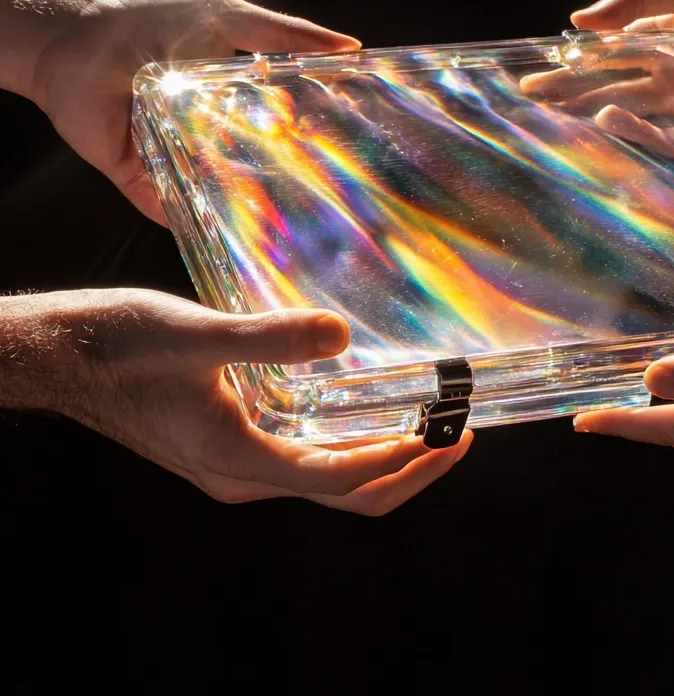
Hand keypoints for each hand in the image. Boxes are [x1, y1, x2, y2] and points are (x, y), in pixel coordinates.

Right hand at [1, 288, 470, 512]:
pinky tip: (364, 412)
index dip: (405, 460)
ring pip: (327, 480)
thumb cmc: (119, 345)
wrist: (62, 357)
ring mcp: (235, 465)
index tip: (451, 436)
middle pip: (346, 493)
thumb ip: (270, 338)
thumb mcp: (199, 333)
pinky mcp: (228, 446)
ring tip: (427, 424)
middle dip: (409, 470)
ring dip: (382, 459)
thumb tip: (341, 336)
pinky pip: (304, 461)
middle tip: (458, 436)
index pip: (343, 478)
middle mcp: (242, 475)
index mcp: (238, 459)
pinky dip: (347, 445)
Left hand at [28, 0, 359, 224]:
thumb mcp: (229, 19)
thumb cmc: (151, 20)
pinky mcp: (137, 176)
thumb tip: (352, 48)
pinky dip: (187, 223)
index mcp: (227, 97)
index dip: (306, 140)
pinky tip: (223, 241)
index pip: (274, 126)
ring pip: (212, 192)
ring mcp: (171, 157)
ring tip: (284, 231)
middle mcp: (204, 131)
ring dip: (240, 210)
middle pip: (248, 164)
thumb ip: (287, 34)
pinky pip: (166, 208)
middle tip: (325, 205)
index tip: (346, 157)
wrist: (74, 37)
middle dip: (280, 184)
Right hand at [520, 43, 673, 161]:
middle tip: (528, 100)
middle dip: (568, 95)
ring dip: (591, 117)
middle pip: (608, 89)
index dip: (570, 62)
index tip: (532, 69)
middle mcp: (673, 78)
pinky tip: (608, 118)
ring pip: (629, 118)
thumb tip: (579, 19)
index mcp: (667, 40)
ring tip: (554, 115)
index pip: (607, 54)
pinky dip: (634, 133)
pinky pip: (664, 142)